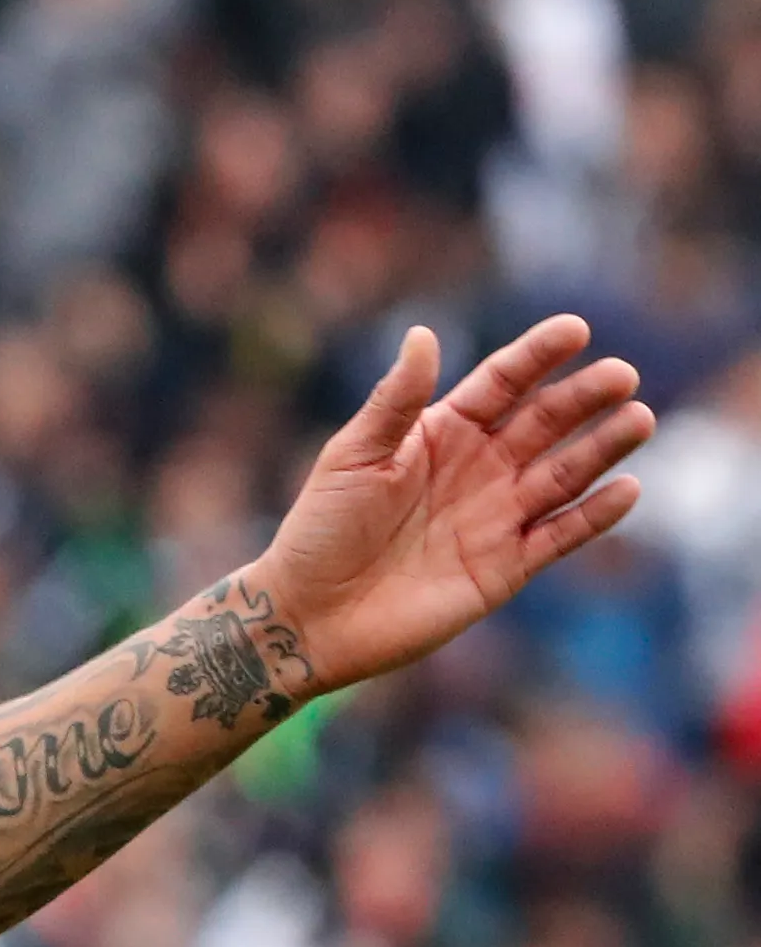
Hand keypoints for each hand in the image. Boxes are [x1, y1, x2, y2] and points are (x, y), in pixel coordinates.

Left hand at [249, 316, 654, 700]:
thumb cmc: (319, 531)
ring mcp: (497, 517)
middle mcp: (480, 468)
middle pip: (545, 422)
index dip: (538, 356)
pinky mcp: (505, 567)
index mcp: (443, 432)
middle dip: (584, 398)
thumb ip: (395, 402)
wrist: (308, 616)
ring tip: (637, 420)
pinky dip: (595, 515)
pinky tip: (626, 489)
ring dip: (602, 448)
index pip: (503, 383)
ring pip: (564, 474)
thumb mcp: (353, 457)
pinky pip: (561, 535)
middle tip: (621, 375)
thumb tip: (424, 335)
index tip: (575, 330)